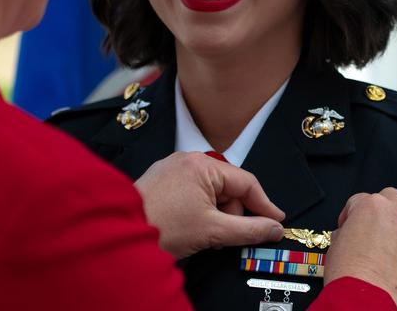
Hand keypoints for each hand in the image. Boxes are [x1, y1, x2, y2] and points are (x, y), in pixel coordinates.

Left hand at [133, 151, 284, 259]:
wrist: (120, 233)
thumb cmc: (161, 226)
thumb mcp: (213, 231)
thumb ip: (249, 229)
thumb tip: (274, 228)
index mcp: (202, 164)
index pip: (245, 182)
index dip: (264, 205)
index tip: (276, 221)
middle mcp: (187, 160)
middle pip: (228, 188)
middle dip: (231, 215)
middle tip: (225, 237)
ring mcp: (172, 168)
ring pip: (210, 193)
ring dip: (214, 215)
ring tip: (202, 235)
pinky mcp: (162, 180)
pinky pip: (192, 192)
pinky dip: (199, 211)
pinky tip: (191, 228)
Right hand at [326, 188, 396, 310]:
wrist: (366, 300)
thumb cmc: (348, 274)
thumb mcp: (335, 244)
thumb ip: (347, 230)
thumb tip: (351, 232)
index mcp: (369, 206)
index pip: (360, 200)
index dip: (353, 215)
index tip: (352, 227)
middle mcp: (395, 212)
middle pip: (392, 197)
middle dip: (384, 210)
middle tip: (377, 229)